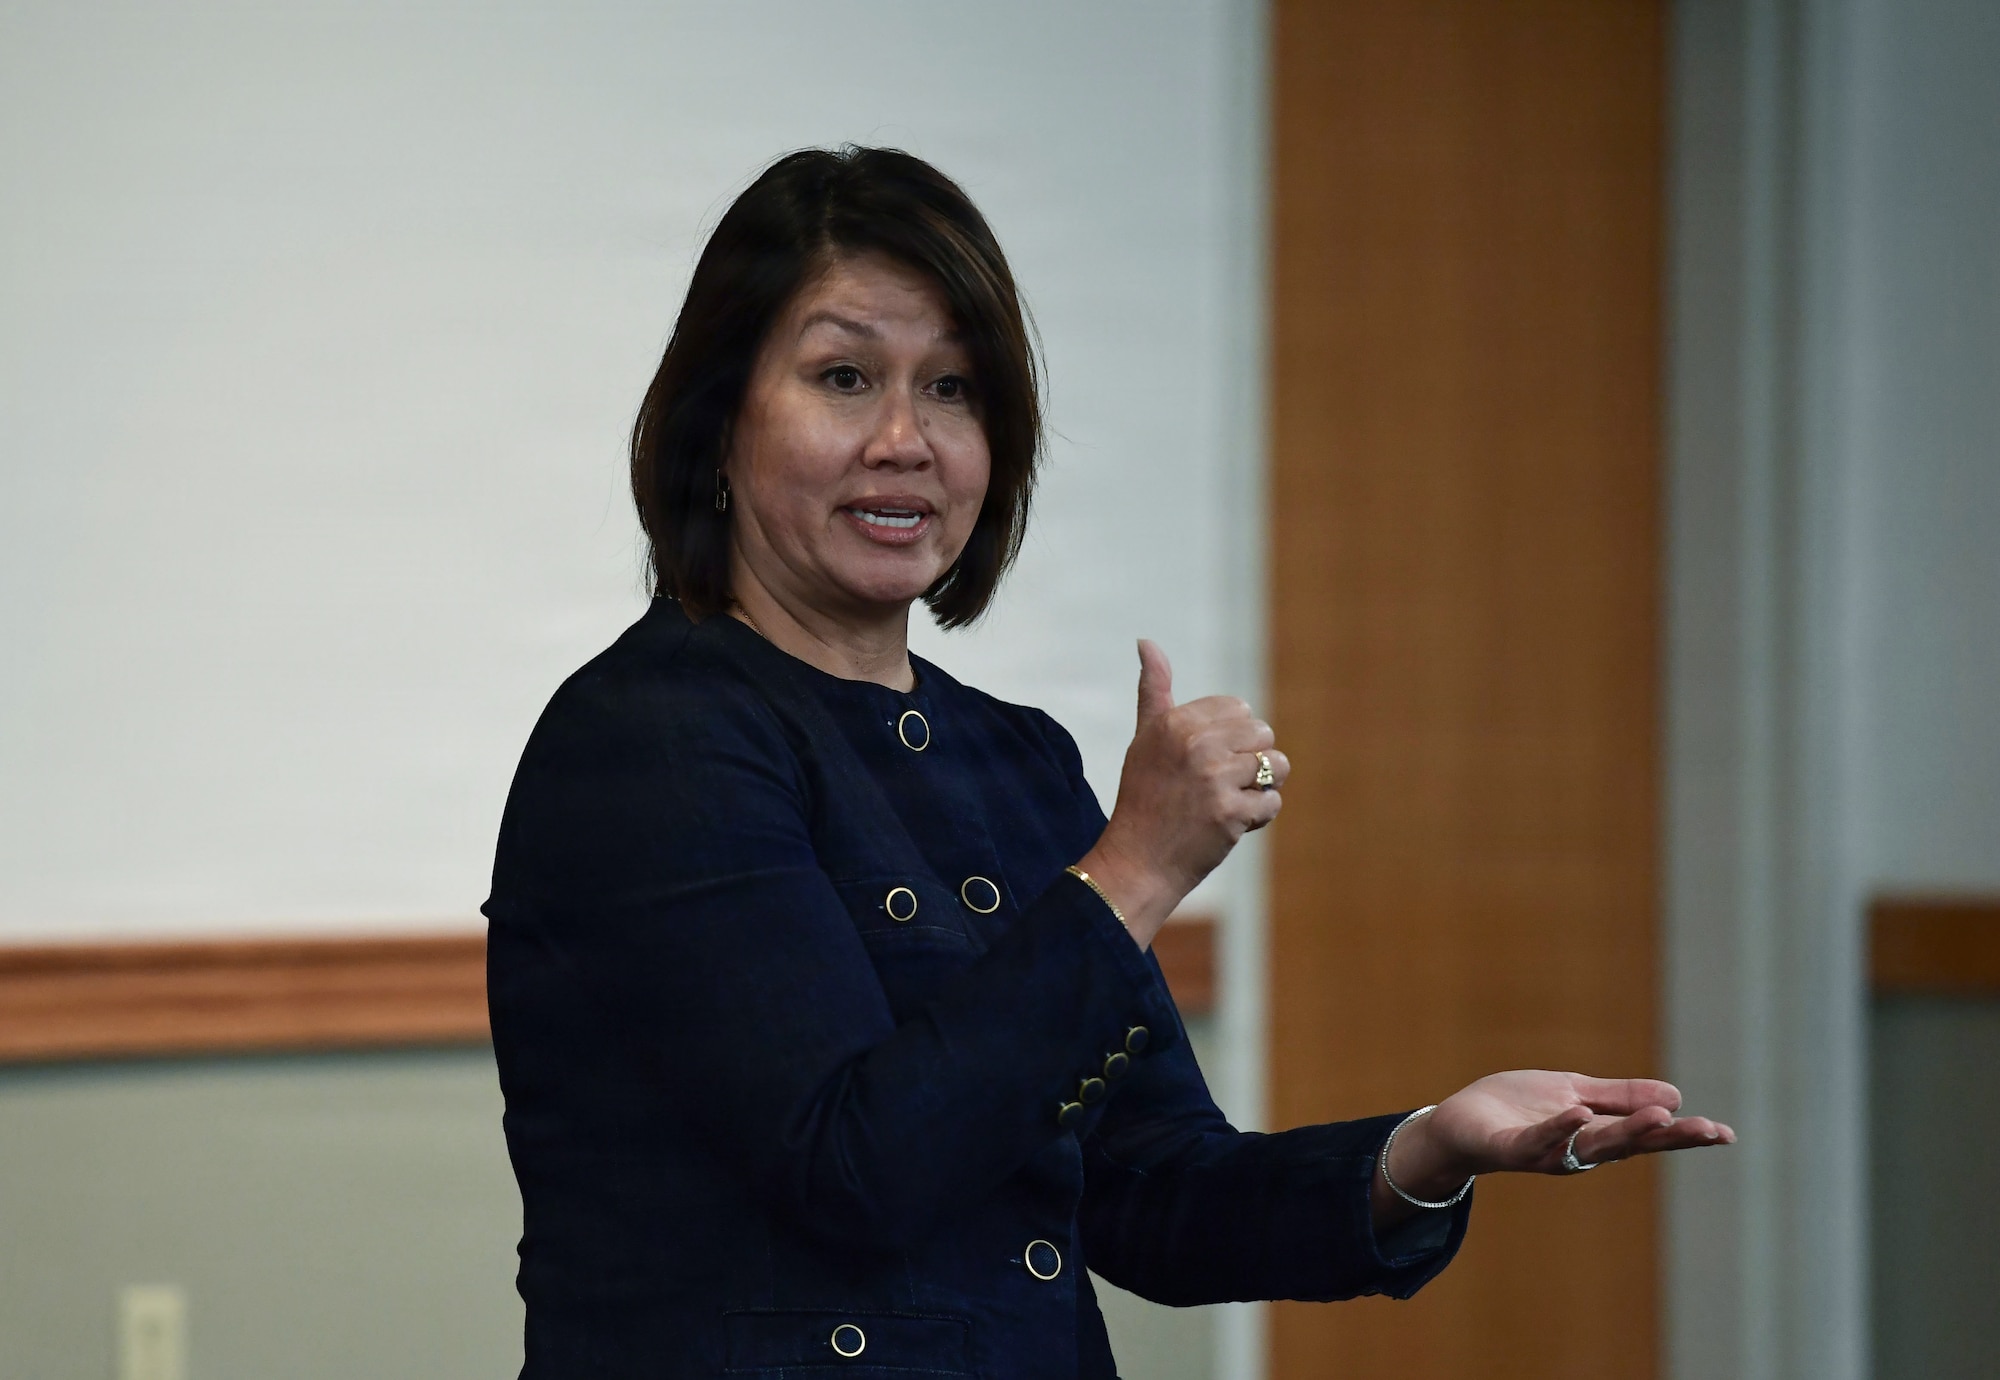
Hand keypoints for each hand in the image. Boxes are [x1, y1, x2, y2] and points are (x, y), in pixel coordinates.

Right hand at [1075, 640, 1286, 945]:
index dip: (1233, 738)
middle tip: (1222, 784)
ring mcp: (1214, 780)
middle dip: (1252, 759)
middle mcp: (1195, 745)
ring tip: (1234, 799)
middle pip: (1262, 733)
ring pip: (1276, 765)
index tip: (1208, 760)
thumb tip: (1146, 642)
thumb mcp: (1144, 738)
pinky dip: (1260, 815)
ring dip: (1262, 785)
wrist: (1137, 861)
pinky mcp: (1230, 814)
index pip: (1240, 709)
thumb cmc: (1144, 797)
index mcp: (1176, 722)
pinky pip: (1272, 801)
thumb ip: (1154, 690)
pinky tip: (1233, 823)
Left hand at [1378, 1071, 1735, 1218]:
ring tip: (1661, 1118)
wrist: (1457, 1123)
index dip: (1683, 1134)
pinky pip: (1538, 1141)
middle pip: (1630, 1143)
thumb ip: (1619, 1097)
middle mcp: (1577, 1150)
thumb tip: (1676, 1097)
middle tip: (1709, 1131)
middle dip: (1669, 1137)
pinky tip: (1577, 1113)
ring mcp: (1546, 1151)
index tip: (1723, 1133)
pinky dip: (1558, 1129)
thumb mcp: (1574, 1092)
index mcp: (1595, 1134)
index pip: (1645, 1133)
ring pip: (1592, 1145)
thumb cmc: (1516, 1108)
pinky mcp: (1511, 1148)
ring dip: (1625, 1133)